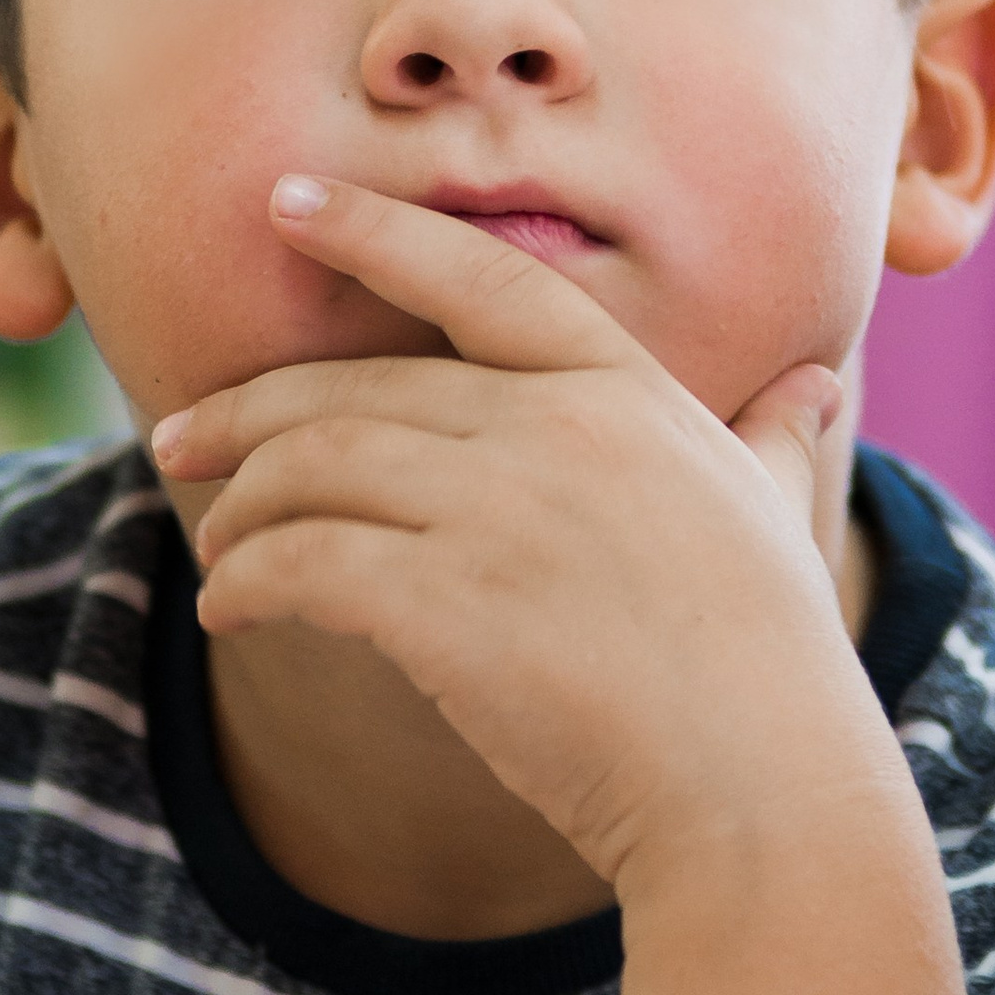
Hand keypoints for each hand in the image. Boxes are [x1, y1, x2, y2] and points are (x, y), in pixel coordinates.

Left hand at [151, 172, 885, 892]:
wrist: (762, 793)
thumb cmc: (774, 669)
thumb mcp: (777, 520)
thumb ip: (775, 440)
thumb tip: (814, 387)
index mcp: (628, 393)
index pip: (479, 278)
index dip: (374, 231)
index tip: (285, 201)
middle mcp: (555, 430)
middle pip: (358, 388)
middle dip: (248, 408)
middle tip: (180, 435)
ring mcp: (497, 514)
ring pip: (313, 467)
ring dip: (241, 504)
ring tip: (217, 543)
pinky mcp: (443, 607)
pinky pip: (301, 564)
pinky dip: (246, 580)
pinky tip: (228, 608)